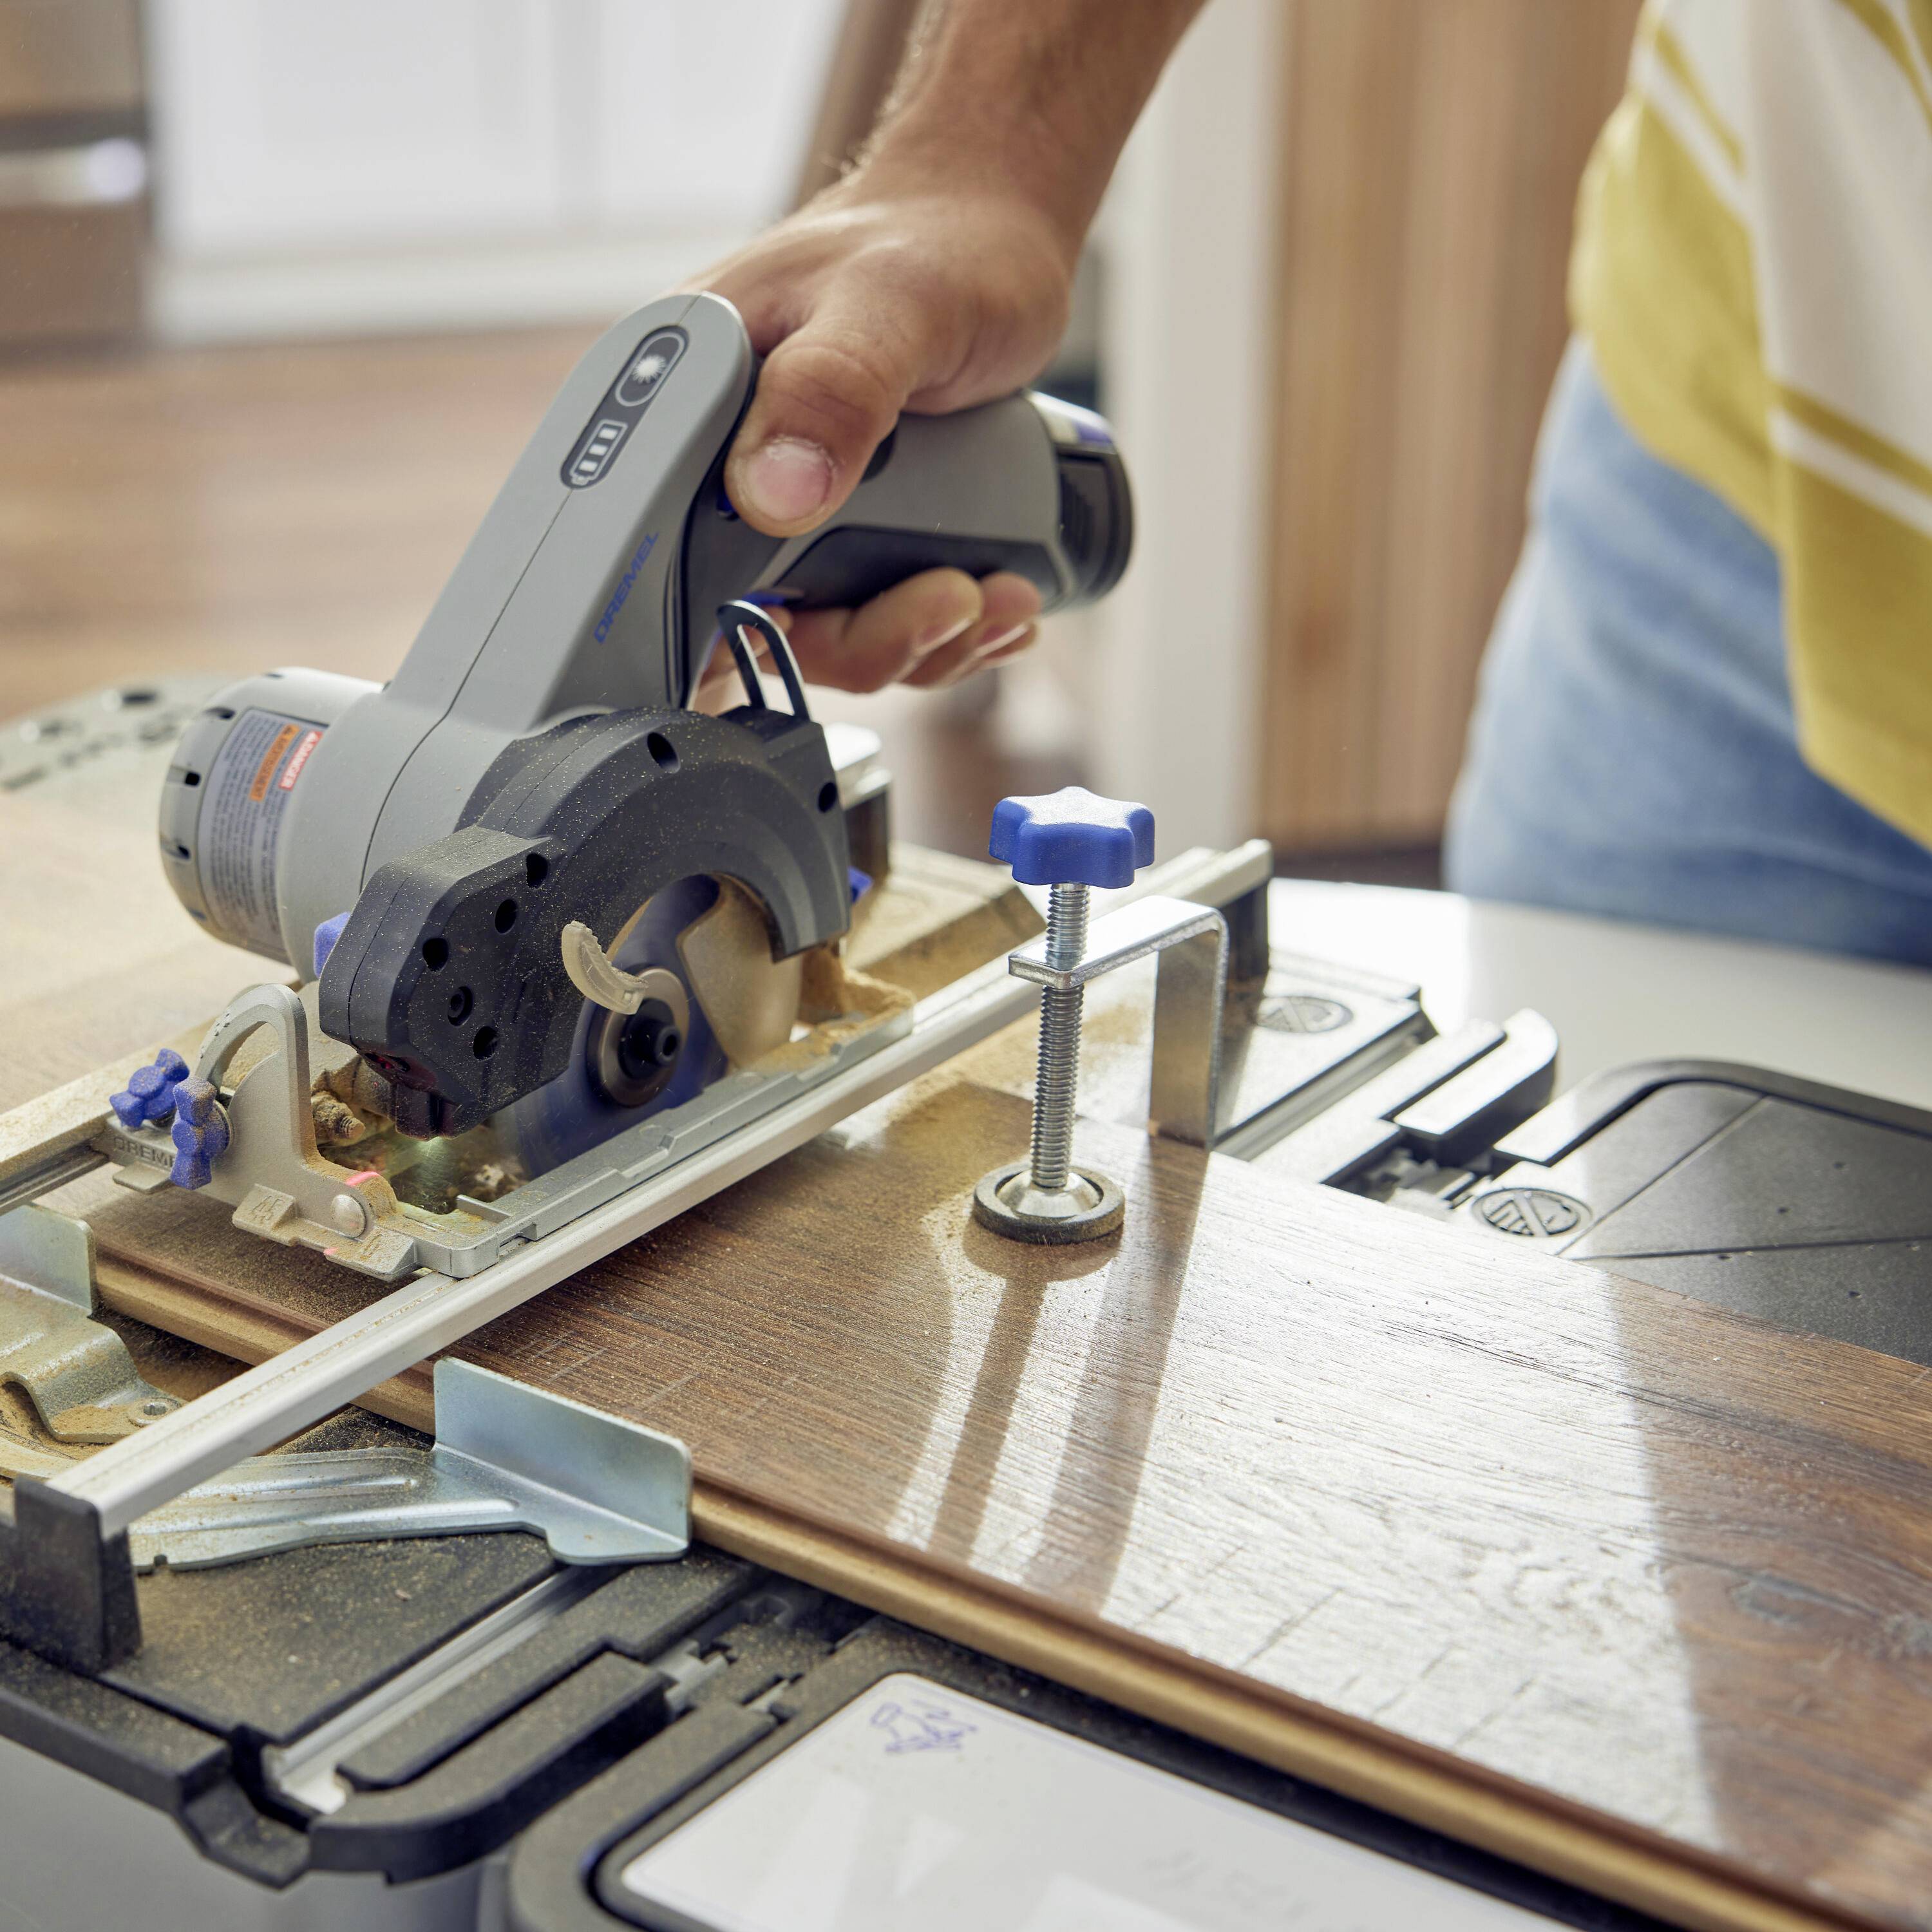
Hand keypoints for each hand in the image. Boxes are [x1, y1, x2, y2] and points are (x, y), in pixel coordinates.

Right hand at [685, 175, 1078, 694]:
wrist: (1000, 236)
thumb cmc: (943, 244)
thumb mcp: (893, 304)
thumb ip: (831, 387)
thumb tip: (769, 495)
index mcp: (684, 408)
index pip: (657, 561)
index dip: (733, 624)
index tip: (832, 619)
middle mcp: (721, 470)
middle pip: (755, 622)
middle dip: (869, 639)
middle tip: (957, 600)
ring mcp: (786, 509)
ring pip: (830, 636)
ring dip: (925, 643)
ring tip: (1002, 595)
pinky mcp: (846, 532)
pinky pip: (877, 621)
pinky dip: (944, 632)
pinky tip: (999, 597)